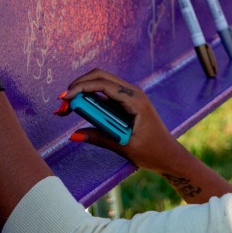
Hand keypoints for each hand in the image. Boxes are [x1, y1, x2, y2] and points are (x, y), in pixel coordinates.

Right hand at [59, 69, 186, 173]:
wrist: (170, 155)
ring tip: (65, 109)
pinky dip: (89, 99)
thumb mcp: (124, 147)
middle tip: (61, 104)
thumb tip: (73, 136)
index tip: (64, 99)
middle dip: (78, 87)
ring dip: (82, 91)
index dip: (81, 88)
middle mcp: (133, 93)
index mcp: (136, 100)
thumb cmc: (153, 151)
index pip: (104, 85)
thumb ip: (99, 139)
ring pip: (100, 83)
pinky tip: (77, 109)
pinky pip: (104, 94)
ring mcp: (129, 96)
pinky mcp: (125, 103)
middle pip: (100, 77)